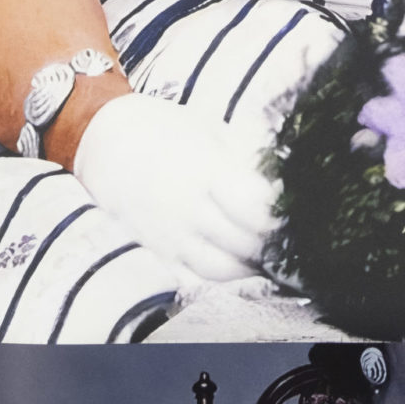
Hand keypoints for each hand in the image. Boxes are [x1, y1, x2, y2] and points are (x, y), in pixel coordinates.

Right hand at [73, 94, 277, 283]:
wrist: (107, 141)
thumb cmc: (164, 128)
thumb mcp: (212, 128)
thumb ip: (248, 153)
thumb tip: (285, 173)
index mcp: (206, 171)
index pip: (257, 208)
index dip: (281, 212)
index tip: (297, 206)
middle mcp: (188, 210)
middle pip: (246, 243)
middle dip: (273, 240)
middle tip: (290, 231)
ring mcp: (172, 235)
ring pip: (224, 268)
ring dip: (251, 264)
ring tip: (268, 249)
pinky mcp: (159, 251)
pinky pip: (197, 275)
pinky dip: (222, 273)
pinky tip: (239, 259)